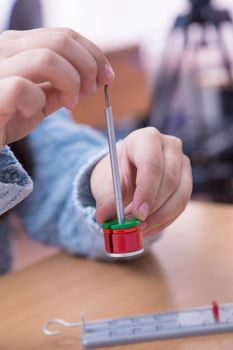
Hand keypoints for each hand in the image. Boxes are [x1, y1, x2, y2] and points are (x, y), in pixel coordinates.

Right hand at [0, 28, 114, 147]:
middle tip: (91, 91)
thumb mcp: (40, 99)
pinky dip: (37, 101)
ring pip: (46, 58)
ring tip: (70, 102)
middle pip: (60, 41)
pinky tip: (33, 111)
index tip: (107, 76)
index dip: (93, 54)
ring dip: (69, 83)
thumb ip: (62, 86)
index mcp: (18, 45)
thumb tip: (94, 78)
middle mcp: (4, 49)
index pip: (64, 35)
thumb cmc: (8, 116)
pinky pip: (22, 88)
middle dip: (88, 67)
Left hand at [90, 127, 191, 235]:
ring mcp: (182, 163)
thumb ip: (106, 200)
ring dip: (159, 217)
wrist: (125, 173)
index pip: (152, 162)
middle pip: (170, 180)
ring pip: (180, 195)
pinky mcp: (187, 181)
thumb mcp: (106, 184)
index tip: (137, 213)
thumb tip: (104, 217)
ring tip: (139, 229)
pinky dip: (164, 220)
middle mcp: (170, 146)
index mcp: (146, 138)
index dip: (146, 190)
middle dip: (153, 208)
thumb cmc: (116, 173)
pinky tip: (148, 228)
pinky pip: (181, 205)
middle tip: (135, 226)